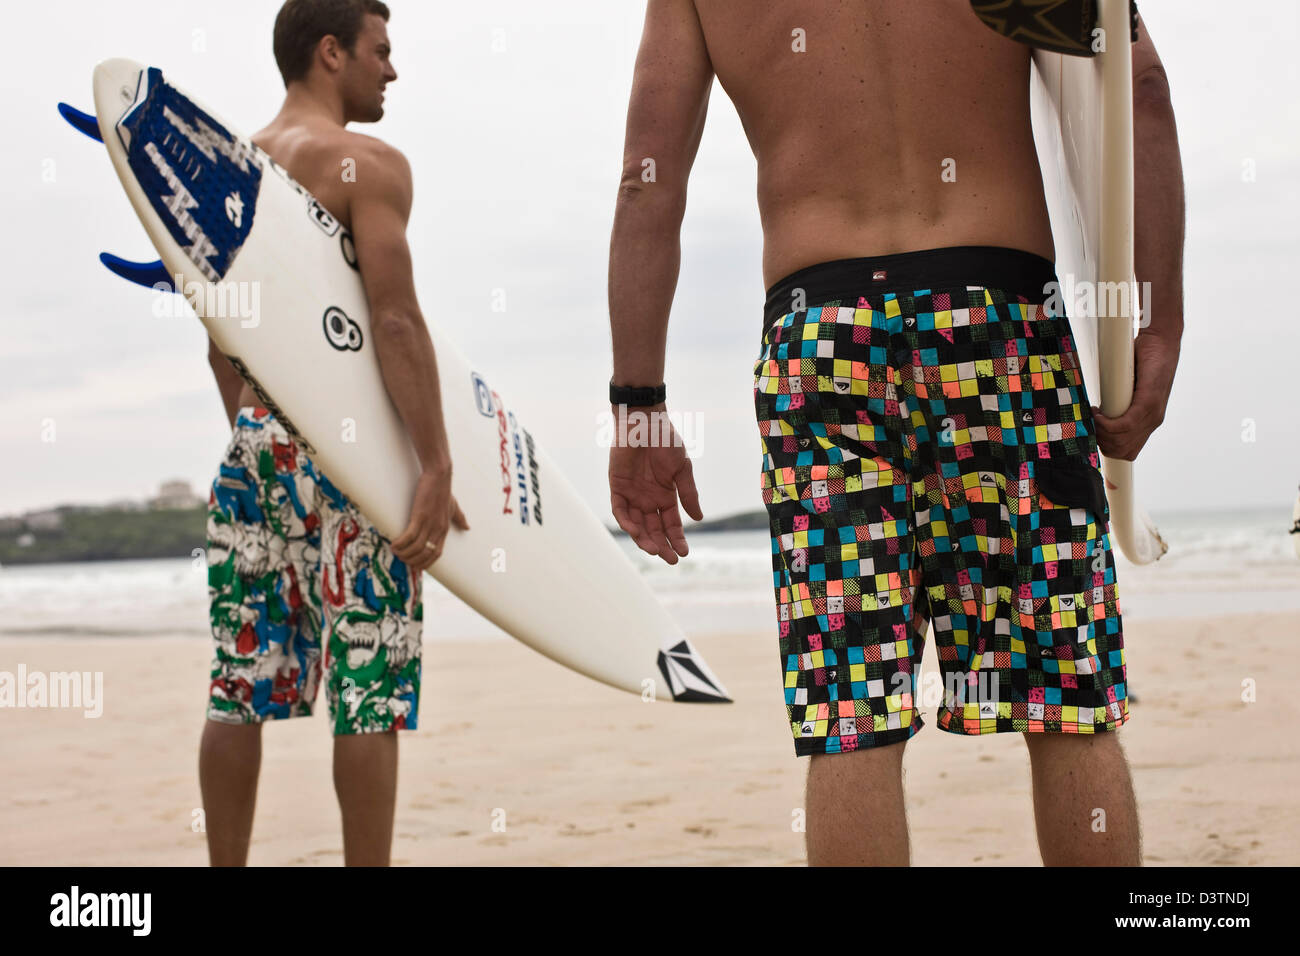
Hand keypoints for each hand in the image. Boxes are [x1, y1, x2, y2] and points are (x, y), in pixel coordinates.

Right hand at [390, 464, 469, 573]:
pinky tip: (393, 544)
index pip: (436, 553)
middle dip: (412, 560)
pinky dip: (401, 543)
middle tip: (402, 559)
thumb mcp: (454, 506)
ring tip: (395, 552)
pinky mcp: (420, 516)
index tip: (415, 565)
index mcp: (444, 529)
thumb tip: (468, 527)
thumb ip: (460, 518)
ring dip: (404, 553)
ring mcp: (429, 523)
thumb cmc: (444, 490)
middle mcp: (438, 529)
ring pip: (416, 547)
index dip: (425, 562)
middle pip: (425, 554)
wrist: (439, 476)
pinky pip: (409, 536)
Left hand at [608, 404, 702, 564]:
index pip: (671, 524)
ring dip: (644, 539)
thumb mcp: (682, 469)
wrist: (645, 421)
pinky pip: (620, 511)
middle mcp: (648, 499)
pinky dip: (627, 522)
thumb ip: (688, 494)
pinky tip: (636, 532)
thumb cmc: (665, 441)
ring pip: (637, 525)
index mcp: (665, 496)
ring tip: (654, 550)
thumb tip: (698, 519)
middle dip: (662, 545)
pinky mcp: (617, 488)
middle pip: (654, 529)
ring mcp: (632, 495)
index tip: (684, 552)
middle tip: (671, 559)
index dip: (677, 538)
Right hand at [1091, 331, 1179, 461]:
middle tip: (1091, 424)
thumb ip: (1118, 404)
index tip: (1094, 435)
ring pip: (1123, 441)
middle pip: (1123, 451)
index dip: (1108, 449)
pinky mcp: (1150, 402)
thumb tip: (1095, 414)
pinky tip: (1098, 412)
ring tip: (1094, 416)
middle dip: (1102, 442)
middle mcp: (1152, 421)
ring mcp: (1153, 414)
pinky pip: (1127, 425)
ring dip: (1103, 433)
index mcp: (1148, 422)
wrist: (1159, 343)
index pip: (1127, 451)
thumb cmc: (1142, 362)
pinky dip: (1108, 423)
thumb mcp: (1127, 390)